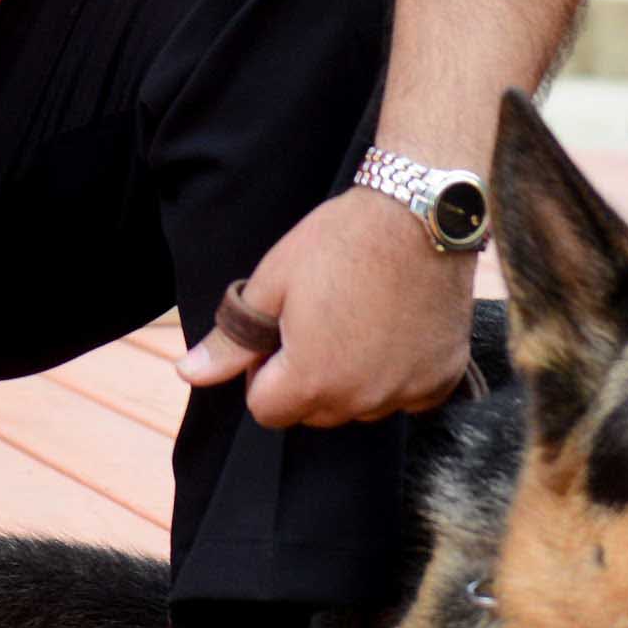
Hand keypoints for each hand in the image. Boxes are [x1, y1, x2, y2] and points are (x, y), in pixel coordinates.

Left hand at [180, 186, 475, 426]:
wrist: (422, 214)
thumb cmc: (339, 243)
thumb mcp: (273, 283)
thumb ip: (232, 340)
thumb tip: (187, 374)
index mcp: (311, 380)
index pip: (266, 410)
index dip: (262, 372)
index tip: (279, 333)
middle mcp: (360, 399)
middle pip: (313, 412)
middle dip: (306, 378)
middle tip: (319, 320)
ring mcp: (406, 393)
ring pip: (360, 406)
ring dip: (352, 379)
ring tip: (359, 319)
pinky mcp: (440, 380)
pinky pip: (406, 397)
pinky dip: (397, 374)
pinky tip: (395, 330)